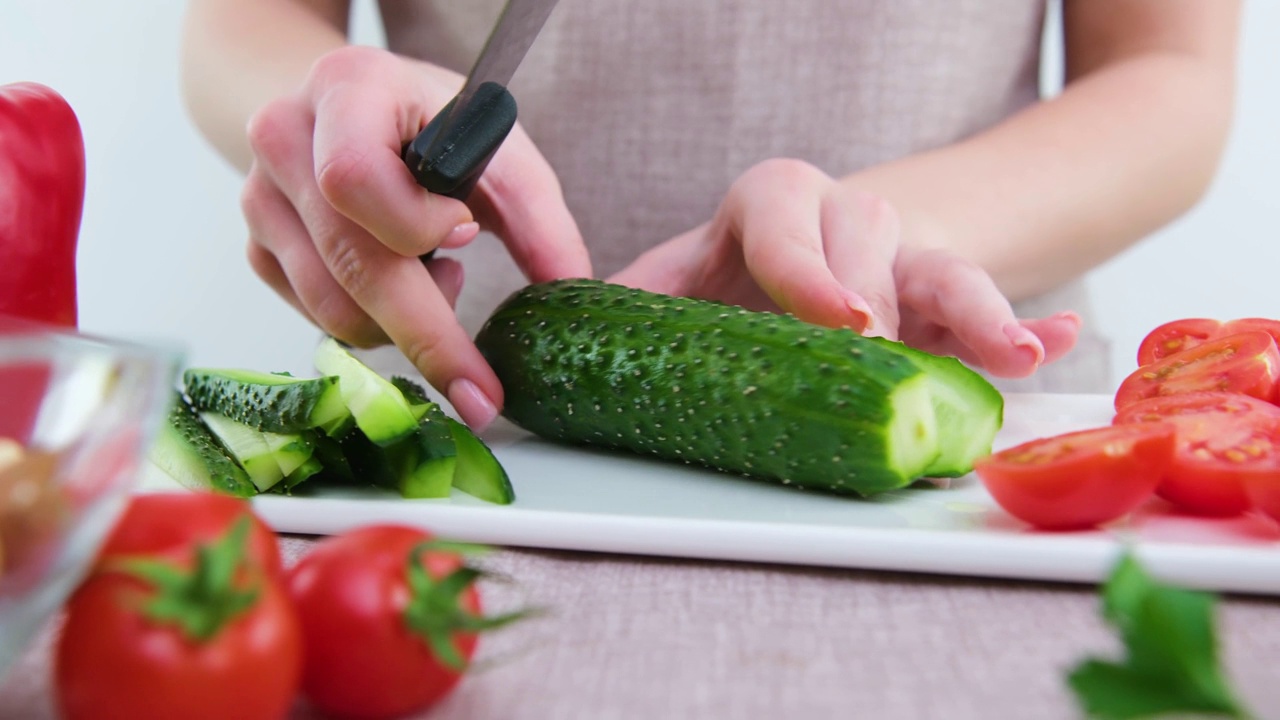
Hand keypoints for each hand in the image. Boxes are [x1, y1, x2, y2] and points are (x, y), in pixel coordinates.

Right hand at [240, 46, 590, 428]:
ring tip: (439, 275)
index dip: (414, 223)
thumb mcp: (499, 148)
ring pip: (330, 306)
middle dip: (428, 333)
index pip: (355, 176)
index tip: (467, 235)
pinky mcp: (257, 247)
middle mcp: (285, 138)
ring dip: (401, 322)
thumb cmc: (433, 126)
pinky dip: (370, 322)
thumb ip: (539, 217)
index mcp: (347, 89)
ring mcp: (259, 197)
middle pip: (350, 261)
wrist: (352, 110)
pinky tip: (400, 278)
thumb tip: (571, 290)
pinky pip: (315, 317)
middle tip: (480, 392)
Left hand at [609, 158, 1079, 376]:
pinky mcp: (946, 292)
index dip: (807, 266)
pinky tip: (1055, 344)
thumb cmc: (737, 281)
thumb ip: (620, 308)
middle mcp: (840, 218)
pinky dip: (1025, 325)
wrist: (810, 266)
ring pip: (943, 267)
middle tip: (880, 354)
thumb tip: (526, 344)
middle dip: (876, 298)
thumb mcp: (677, 286)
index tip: (838, 317)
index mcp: (768, 206)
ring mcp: (902, 252)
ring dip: (978, 312)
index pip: (781, 216)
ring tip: (1011, 354)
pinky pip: (992, 298)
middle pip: (868, 238)